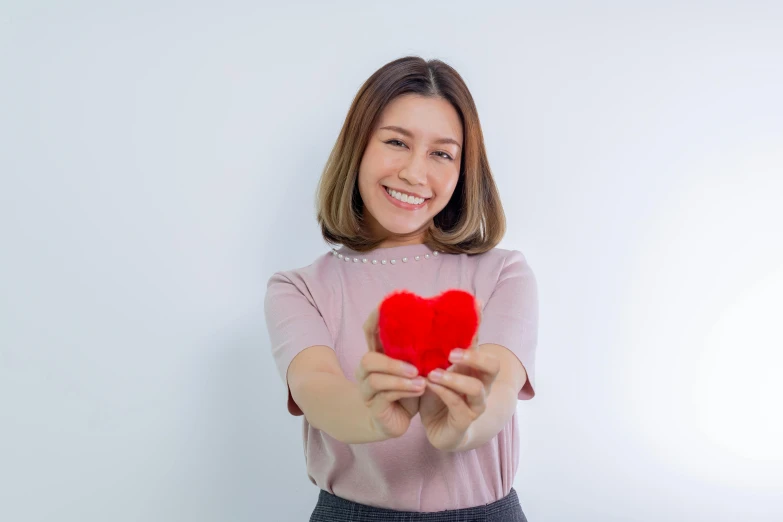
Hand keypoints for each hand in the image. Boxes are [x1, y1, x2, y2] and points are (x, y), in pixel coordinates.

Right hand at [357, 307, 425, 438]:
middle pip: (368, 359)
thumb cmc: (408, 389)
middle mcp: (367, 371)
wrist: (395, 421)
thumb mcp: (416, 367)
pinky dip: (404, 392)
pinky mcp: (374, 407)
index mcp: (378, 354)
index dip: (374, 319)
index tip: (384, 306)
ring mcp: (368, 390)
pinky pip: (385, 397)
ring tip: (422, 382)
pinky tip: (420, 391)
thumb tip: (452, 325)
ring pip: (376, 380)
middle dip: (392, 362)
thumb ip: (423, 350)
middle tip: (416, 368)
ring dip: (401, 380)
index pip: (369, 332)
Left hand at [419, 302, 500, 450]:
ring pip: (476, 388)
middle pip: (492, 366)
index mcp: (474, 369)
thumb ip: (435, 350)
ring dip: (453, 378)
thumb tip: (425, 318)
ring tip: (433, 374)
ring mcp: (476, 404)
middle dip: (474, 357)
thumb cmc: (438, 396)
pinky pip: (458, 406)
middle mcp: (482, 385)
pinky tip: (429, 386)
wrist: (439, 430)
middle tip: (452, 353)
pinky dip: (443, 394)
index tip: (475, 307)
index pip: (481, 344)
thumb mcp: (436, 369)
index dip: (479, 326)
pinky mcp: (465, 421)